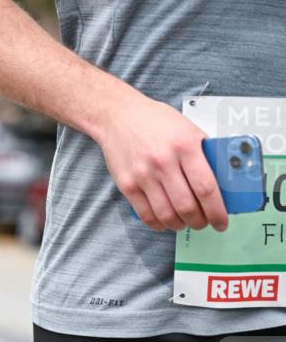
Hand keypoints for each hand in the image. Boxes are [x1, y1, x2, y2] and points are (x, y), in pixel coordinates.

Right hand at [95, 96, 227, 231]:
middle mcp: (163, 161)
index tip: (221, 222)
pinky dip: (158, 224)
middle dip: (200, 222)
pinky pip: (145, 213)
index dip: (217, 211)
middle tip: (204, 223)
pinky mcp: (126, 183)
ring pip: (166, 214)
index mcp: (185, 146)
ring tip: (185, 223)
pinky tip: (165, 222)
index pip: (206, 188)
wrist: (118, 116)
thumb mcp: (189, 130)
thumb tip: (223, 183)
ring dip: (180, 225)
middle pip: (187, 206)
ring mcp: (143, 174)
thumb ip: (205, 154)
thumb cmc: (156, 121)